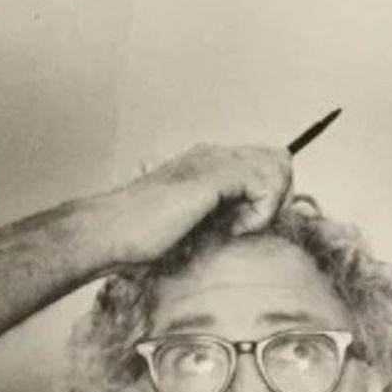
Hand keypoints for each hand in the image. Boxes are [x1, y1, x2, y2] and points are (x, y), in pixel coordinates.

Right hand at [89, 144, 293, 268]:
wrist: (112, 232)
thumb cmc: (144, 237)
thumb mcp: (197, 226)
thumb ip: (224, 217)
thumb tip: (256, 223)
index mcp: (209, 164)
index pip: (266, 162)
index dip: (269, 197)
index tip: (246, 228)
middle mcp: (214, 154)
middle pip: (278, 159)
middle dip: (276, 198)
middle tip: (248, 227)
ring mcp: (213, 160)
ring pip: (277, 167)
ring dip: (267, 206)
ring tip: (236, 229)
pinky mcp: (213, 175)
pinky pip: (265, 184)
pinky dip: (258, 214)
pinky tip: (231, 229)